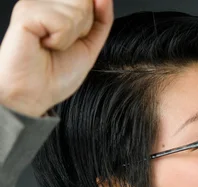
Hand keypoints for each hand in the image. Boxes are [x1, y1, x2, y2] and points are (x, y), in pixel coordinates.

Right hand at [0, 0, 112, 116]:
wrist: (35, 94)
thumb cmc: (56, 74)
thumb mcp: (89, 44)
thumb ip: (101, 19)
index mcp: (57, 6)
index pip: (89, 1)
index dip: (89, 24)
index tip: (72, 40)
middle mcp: (44, 1)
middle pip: (86, 3)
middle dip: (83, 30)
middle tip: (61, 45)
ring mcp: (33, 4)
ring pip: (78, 11)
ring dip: (71, 38)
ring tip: (51, 47)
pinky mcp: (25, 13)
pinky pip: (63, 22)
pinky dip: (60, 41)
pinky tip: (43, 45)